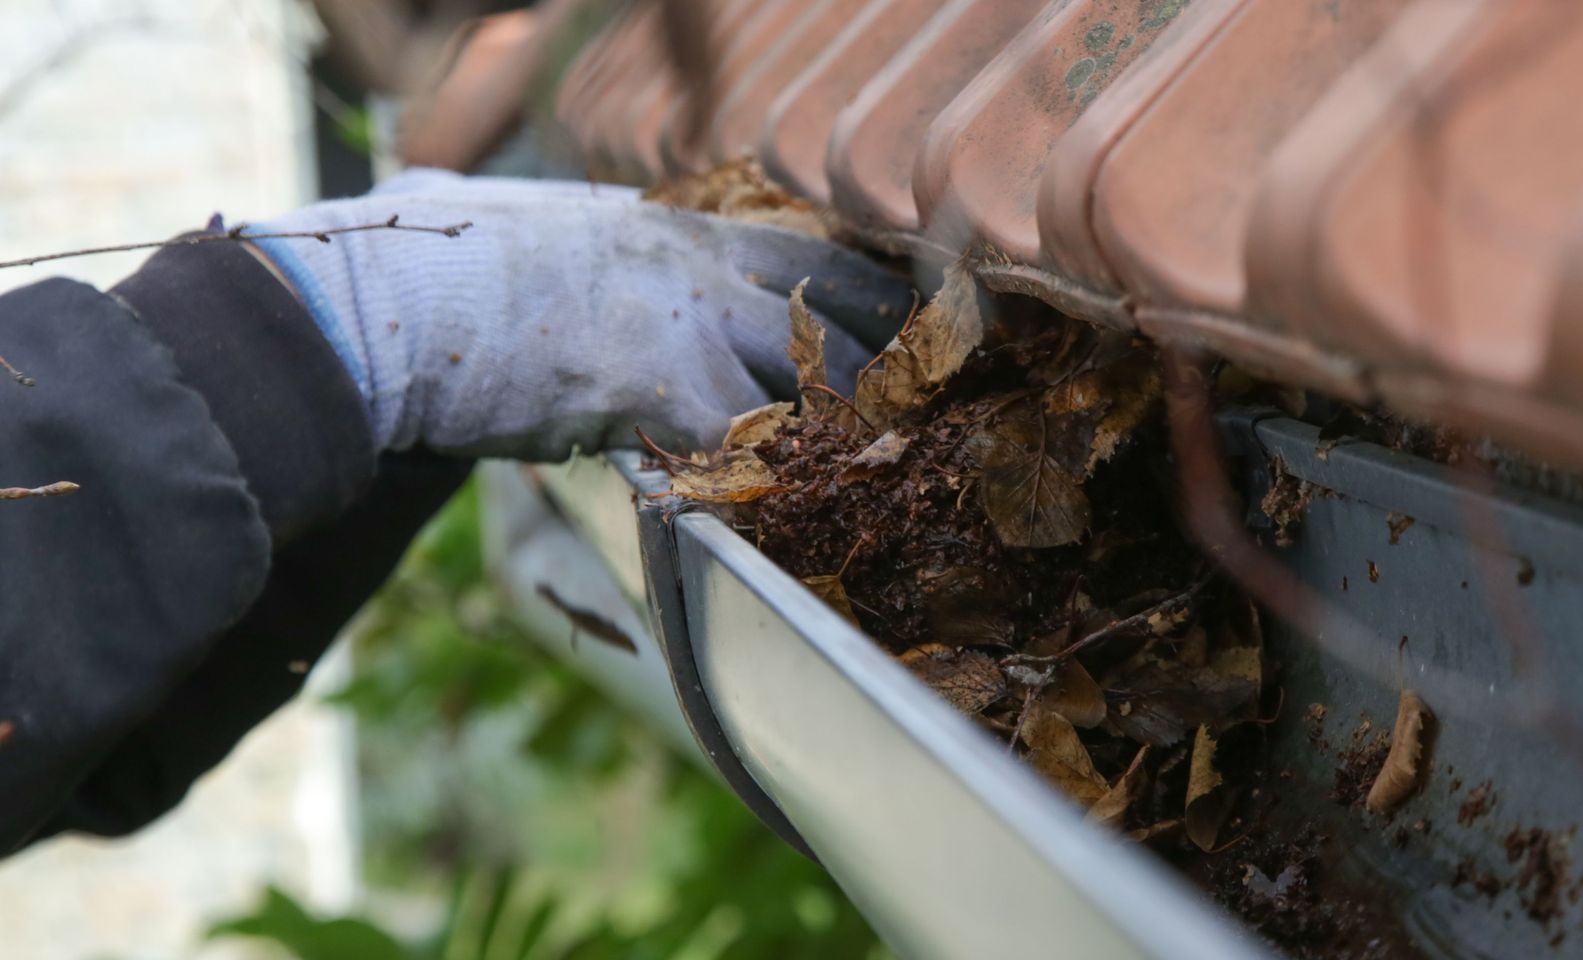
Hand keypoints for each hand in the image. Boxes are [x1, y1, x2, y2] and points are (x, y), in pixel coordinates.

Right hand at [253, 170, 909, 459]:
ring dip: (843, 431)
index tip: (901, 322)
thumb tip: (454, 187)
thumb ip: (529, 213)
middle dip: (883, 363)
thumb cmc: (423, 257)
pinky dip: (772, 483)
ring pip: (810, 381)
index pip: (801, 253)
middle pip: (833, 312)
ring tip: (886, 473)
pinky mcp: (663, 388)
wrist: (383, 299)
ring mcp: (689, 322)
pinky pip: (749, 447)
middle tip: (924, 405)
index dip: (860, 294)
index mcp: (668, 229)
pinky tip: (795, 513)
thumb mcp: (499, 211)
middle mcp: (698, 267)